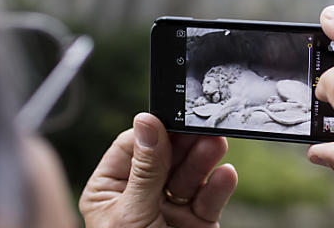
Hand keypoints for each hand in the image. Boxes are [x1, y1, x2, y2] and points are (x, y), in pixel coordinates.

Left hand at [80, 113, 237, 227]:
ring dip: (204, 160)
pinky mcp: (196, 223)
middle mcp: (140, 196)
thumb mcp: (132, 213)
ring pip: (190, 174)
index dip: (153, 132)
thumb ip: (145, 169)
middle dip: (185, 144)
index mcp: (109, 190)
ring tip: (217, 146)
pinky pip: (208, 199)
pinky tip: (224, 175)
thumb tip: (146, 122)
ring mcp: (169, 209)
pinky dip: (218, 187)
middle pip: (166, 156)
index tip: (171, 116)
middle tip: (202, 127)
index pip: (132, 148)